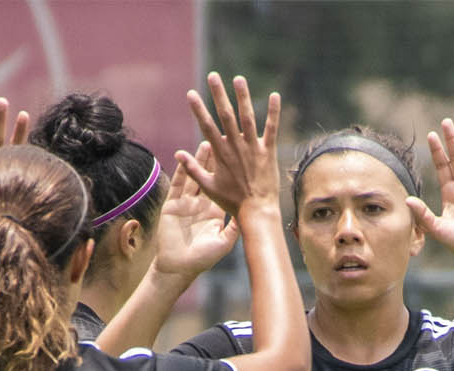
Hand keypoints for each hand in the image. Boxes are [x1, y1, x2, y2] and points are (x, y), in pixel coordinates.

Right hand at [152, 144, 241, 278]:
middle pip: (210, 178)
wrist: (179, 268)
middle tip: (225, 143)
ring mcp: (185, 204)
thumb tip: (251, 215)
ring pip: (194, 176)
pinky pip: (177, 184)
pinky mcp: (172, 205)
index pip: (224, 188)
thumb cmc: (202, 259)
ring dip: (199, 160)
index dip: (230, 174)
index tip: (239, 161)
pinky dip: (180, 169)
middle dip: (217, 161)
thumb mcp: (224, 241)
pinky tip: (182, 155)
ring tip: (206, 143)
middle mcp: (200, 205)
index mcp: (214, 212)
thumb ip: (235, 227)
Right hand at [175, 73, 281, 218]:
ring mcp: (253, 148)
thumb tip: (178, 154)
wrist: (257, 211)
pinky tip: (275, 95)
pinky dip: (273, 112)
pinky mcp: (268, 151)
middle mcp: (235, 147)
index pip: (206, 126)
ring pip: (247, 118)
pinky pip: (271, 129)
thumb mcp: (208, 187)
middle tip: (213, 76)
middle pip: (225, 116)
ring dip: (243, 97)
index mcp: (220, 154)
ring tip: (238, 79)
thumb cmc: (232, 201)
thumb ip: (193, 169)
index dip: (198, 109)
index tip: (191, 93)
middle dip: (218, 95)